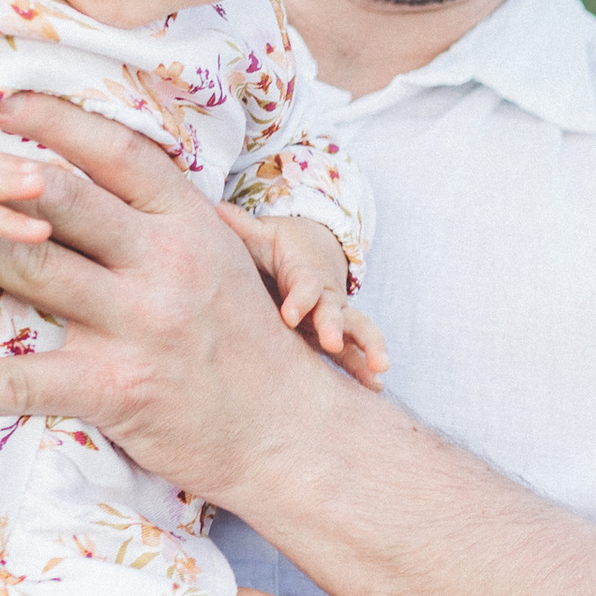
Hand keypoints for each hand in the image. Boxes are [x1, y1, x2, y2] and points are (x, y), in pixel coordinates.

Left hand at [0, 97, 345, 507]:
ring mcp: (141, 324)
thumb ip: (160, 225)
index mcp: (192, 224)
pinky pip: (16, 381)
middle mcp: (166, 263)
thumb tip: (91, 185)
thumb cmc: (249, 346)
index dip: (54, 121)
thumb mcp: (224, 262)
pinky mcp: (115, 388)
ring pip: (33, 267)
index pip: (116, 154)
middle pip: (59, 198)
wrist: (291, 433)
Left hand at [221, 205, 389, 387]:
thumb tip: (215, 208)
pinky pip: (354, 351)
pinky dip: (365, 367)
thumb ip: (243, 227)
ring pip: (356, 329)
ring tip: (380, 369)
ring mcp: (333, 315)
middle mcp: (323, 295)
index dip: (298, 299)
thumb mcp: (261, 235)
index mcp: (303, 272)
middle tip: (332, 342)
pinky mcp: (335, 335)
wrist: (312, 249)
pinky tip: (375, 388)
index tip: (288, 316)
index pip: (303, 284)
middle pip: (332, 310)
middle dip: (334, 326)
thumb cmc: (277, 247)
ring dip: (367, 347)